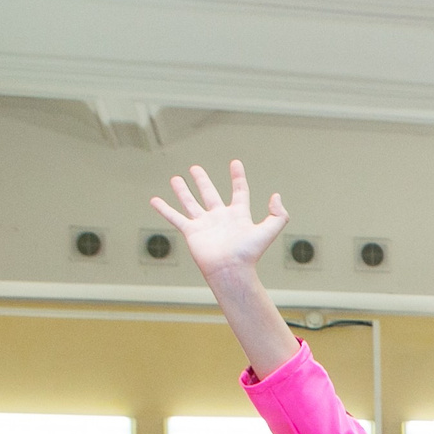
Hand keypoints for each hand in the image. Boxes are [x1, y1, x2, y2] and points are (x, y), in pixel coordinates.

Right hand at [150, 161, 287, 279]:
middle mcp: (220, 218)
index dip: (238, 177)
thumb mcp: (269, 231)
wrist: (230, 270)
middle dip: (202, 181)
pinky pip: (175, 217)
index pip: (239, 192)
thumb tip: (276, 196)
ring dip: (182, 191)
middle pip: (210, 194)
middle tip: (195, 168)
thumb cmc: (249, 254)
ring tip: (176, 178)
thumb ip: (278, 215)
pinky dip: (164, 209)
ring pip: (191, 203)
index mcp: (239, 215)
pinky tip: (155, 200)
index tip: (235, 163)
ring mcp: (205, 225)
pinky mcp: (191, 232)